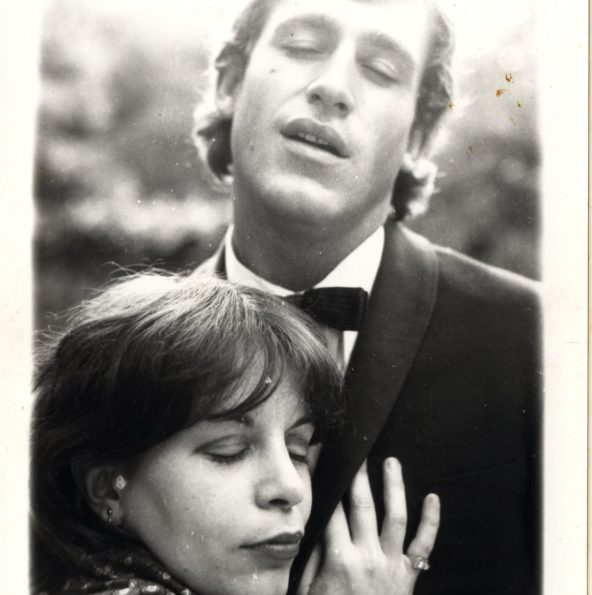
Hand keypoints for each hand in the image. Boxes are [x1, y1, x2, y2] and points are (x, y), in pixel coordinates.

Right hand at [298, 458, 439, 594]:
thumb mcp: (308, 590)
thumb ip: (311, 557)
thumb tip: (315, 524)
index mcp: (340, 560)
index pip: (332, 510)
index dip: (327, 480)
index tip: (323, 458)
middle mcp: (368, 557)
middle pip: (363, 506)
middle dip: (359, 475)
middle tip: (358, 451)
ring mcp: (392, 565)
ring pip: (395, 517)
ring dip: (394, 487)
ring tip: (391, 462)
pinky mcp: (409, 575)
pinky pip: (424, 545)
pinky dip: (431, 521)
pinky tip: (433, 498)